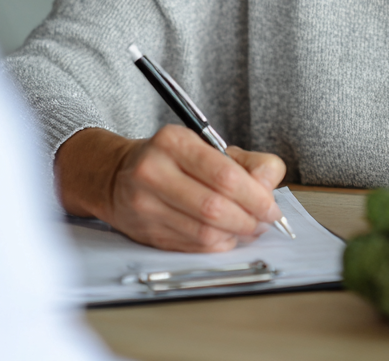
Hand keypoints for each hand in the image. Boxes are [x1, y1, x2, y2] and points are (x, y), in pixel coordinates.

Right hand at [55, 126, 286, 251]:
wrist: (116, 176)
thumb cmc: (170, 159)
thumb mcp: (205, 145)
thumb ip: (245, 161)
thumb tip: (270, 181)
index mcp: (173, 142)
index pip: (224, 175)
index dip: (255, 196)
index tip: (271, 207)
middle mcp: (153, 171)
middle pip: (214, 207)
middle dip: (249, 219)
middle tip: (264, 221)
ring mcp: (145, 205)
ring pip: (203, 232)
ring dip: (236, 235)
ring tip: (248, 228)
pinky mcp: (144, 232)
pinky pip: (192, 246)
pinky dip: (217, 245)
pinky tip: (226, 236)